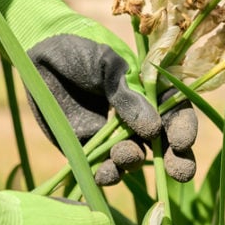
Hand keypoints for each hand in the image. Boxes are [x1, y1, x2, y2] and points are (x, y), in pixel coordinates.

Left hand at [0, 0, 196, 184]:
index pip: (175, 113)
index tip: (182, 142)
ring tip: (123, 155)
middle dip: (174, 159)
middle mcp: (136, 117)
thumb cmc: (80, 50)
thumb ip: (128, 97)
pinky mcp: (87, 146)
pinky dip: (107, 174)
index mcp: (148, 92)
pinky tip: (105, 173)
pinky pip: (103, 167)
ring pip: (133, 158)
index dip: (183, 128)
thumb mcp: (108, 66)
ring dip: (133, 162)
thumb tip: (153, 130)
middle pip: (163, 143)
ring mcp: (112, 134)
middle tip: (180, 173)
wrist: (40, 52)